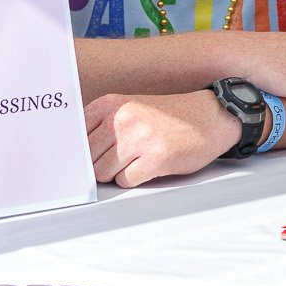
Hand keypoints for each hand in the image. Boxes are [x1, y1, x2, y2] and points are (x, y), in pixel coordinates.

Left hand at [85, 91, 238, 187]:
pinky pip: (126, 181)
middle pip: (88, 159)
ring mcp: (140, 139)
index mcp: (111, 104)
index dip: (81, 151)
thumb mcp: (130, 108)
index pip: (75, 136)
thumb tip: (75, 154)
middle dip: (101, 165)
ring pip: (104, 172)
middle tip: (121, 159)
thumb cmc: (169, 117)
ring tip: (136, 161)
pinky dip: (133, 179)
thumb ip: (102, 125)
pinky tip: (148, 166)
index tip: (87, 156)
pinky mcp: (156, 158)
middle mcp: (123, 119)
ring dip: (117, 173)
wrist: (211, 116)